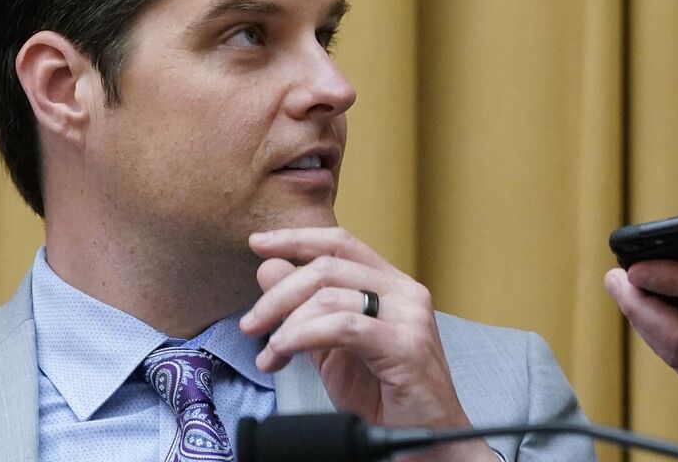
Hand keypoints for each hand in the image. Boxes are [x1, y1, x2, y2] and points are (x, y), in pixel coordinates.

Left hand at [240, 228, 492, 461]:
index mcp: (391, 286)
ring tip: (270, 352)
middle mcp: (405, 292)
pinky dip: (303, 337)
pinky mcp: (406, 344)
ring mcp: (409, 315)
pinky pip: (343, 326)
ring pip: (330, 295)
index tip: (258, 244)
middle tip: (251, 324)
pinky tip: (284, 354)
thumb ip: (304, 310)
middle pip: (327, 266)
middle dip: (278, 294)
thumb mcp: (331, 349)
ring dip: (286, 323)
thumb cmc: (385, 398)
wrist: (426, 439)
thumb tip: (270, 269)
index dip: (297, 239)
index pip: (340, 245)